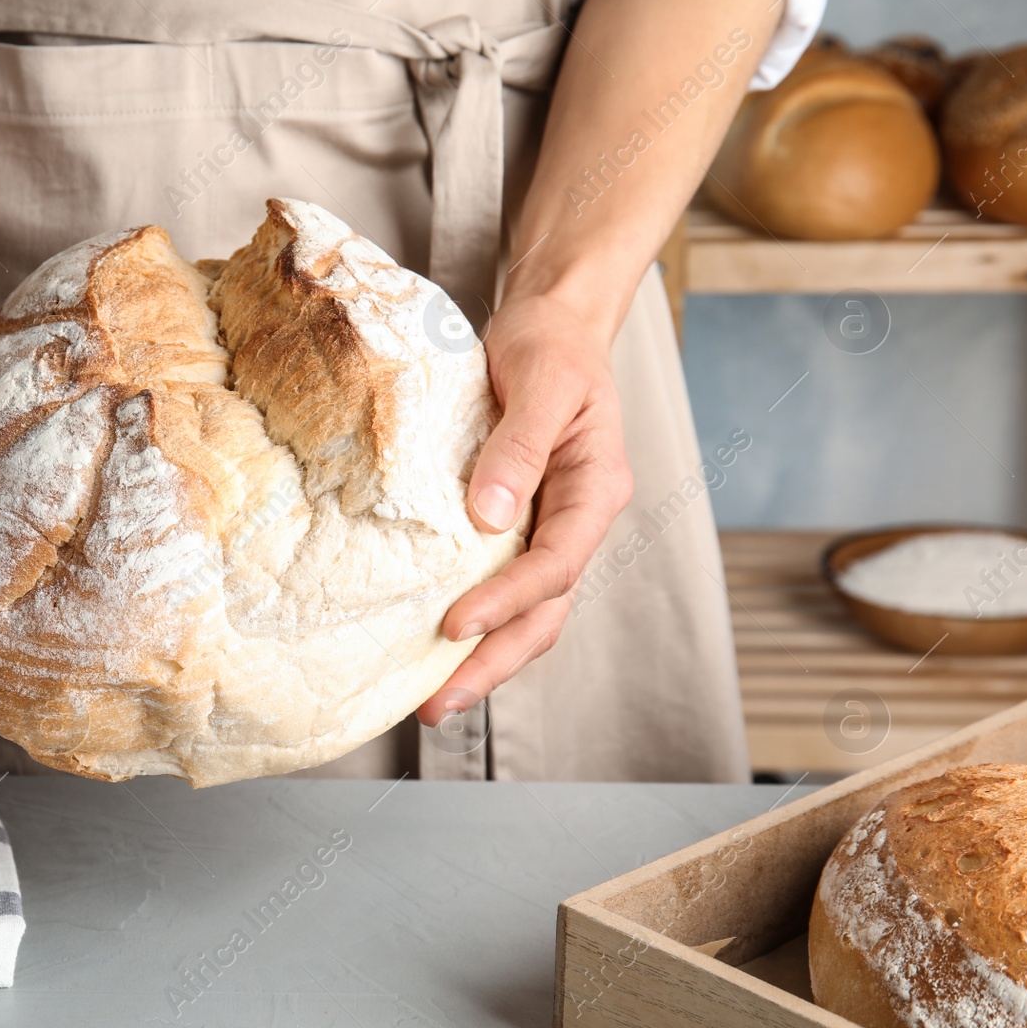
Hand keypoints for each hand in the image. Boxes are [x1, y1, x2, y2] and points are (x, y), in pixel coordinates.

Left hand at [415, 290, 633, 725]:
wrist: (549, 324)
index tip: (454, 626)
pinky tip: (431, 648)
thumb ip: (518, 446)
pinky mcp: (515, 525)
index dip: (507, 602)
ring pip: (527, 614)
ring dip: (484, 659)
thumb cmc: (550, 345)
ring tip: (431, 700)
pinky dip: (475, 622)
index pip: (555, 565)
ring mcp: (547, 529)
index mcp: (595, 491)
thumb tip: (485, 516)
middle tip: (438, 703)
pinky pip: (500, 586)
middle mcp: (575, 521)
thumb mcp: (541, 381)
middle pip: (544, 613)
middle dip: (494, 663)